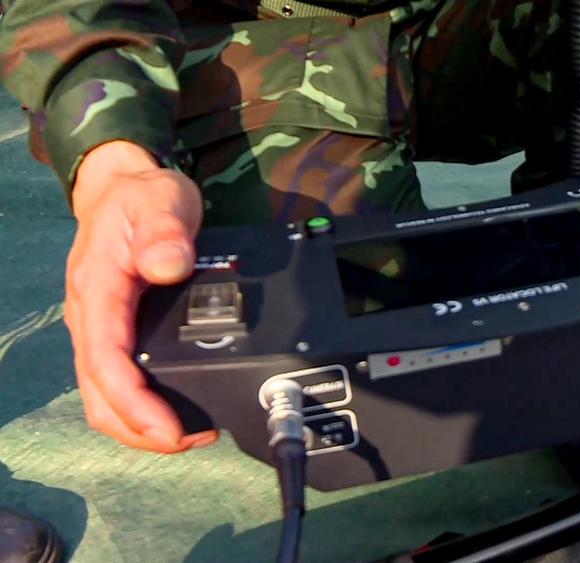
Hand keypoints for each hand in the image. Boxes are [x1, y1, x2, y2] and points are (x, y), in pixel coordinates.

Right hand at [66, 141, 217, 452]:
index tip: (169, 430)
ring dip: (140, 425)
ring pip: (103, 396)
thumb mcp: (161, 199)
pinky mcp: (113, 334)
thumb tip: (168, 265)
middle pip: (99, 394)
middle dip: (140, 429)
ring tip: (190, 434)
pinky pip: (116, 382)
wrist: (122, 190)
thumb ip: (165, 230)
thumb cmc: (142, 197)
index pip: (106, 360)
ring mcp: (99, 329)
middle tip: (191, 440)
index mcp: (97, 289)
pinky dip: (141, 406)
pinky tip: (176, 410)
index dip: (134, 403)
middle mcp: (91, 317)